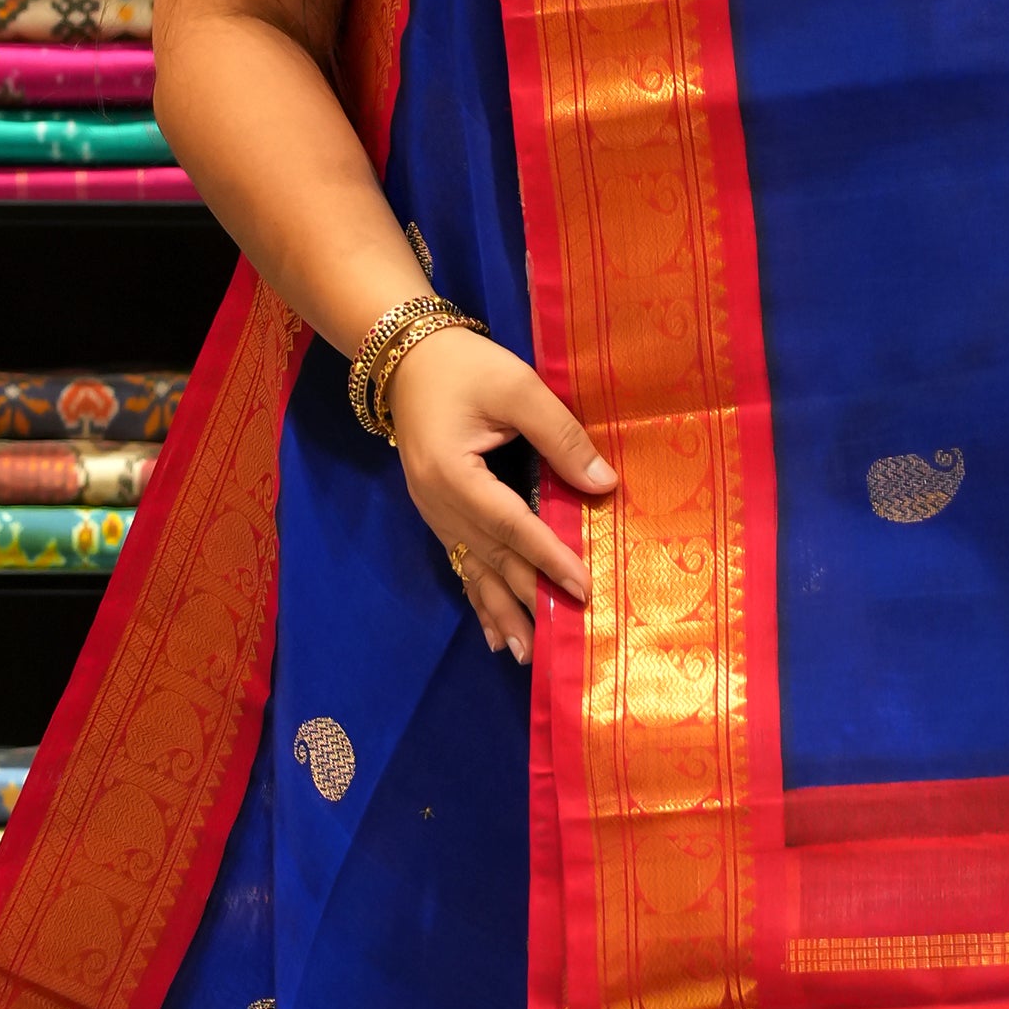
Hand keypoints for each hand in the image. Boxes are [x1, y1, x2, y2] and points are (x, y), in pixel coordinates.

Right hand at [387, 325, 613, 663]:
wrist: (404, 356)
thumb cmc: (463, 365)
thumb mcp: (516, 387)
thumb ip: (560, 436)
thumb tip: (603, 484)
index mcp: (454, 473)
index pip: (512, 525)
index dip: (549, 558)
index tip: (582, 587)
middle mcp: (437, 502)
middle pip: (491, 558)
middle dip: (528, 597)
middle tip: (561, 636)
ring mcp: (432, 510)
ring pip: (473, 569)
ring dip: (500, 611)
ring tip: (523, 652)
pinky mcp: (435, 510)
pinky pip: (459, 561)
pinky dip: (478, 597)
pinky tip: (491, 629)